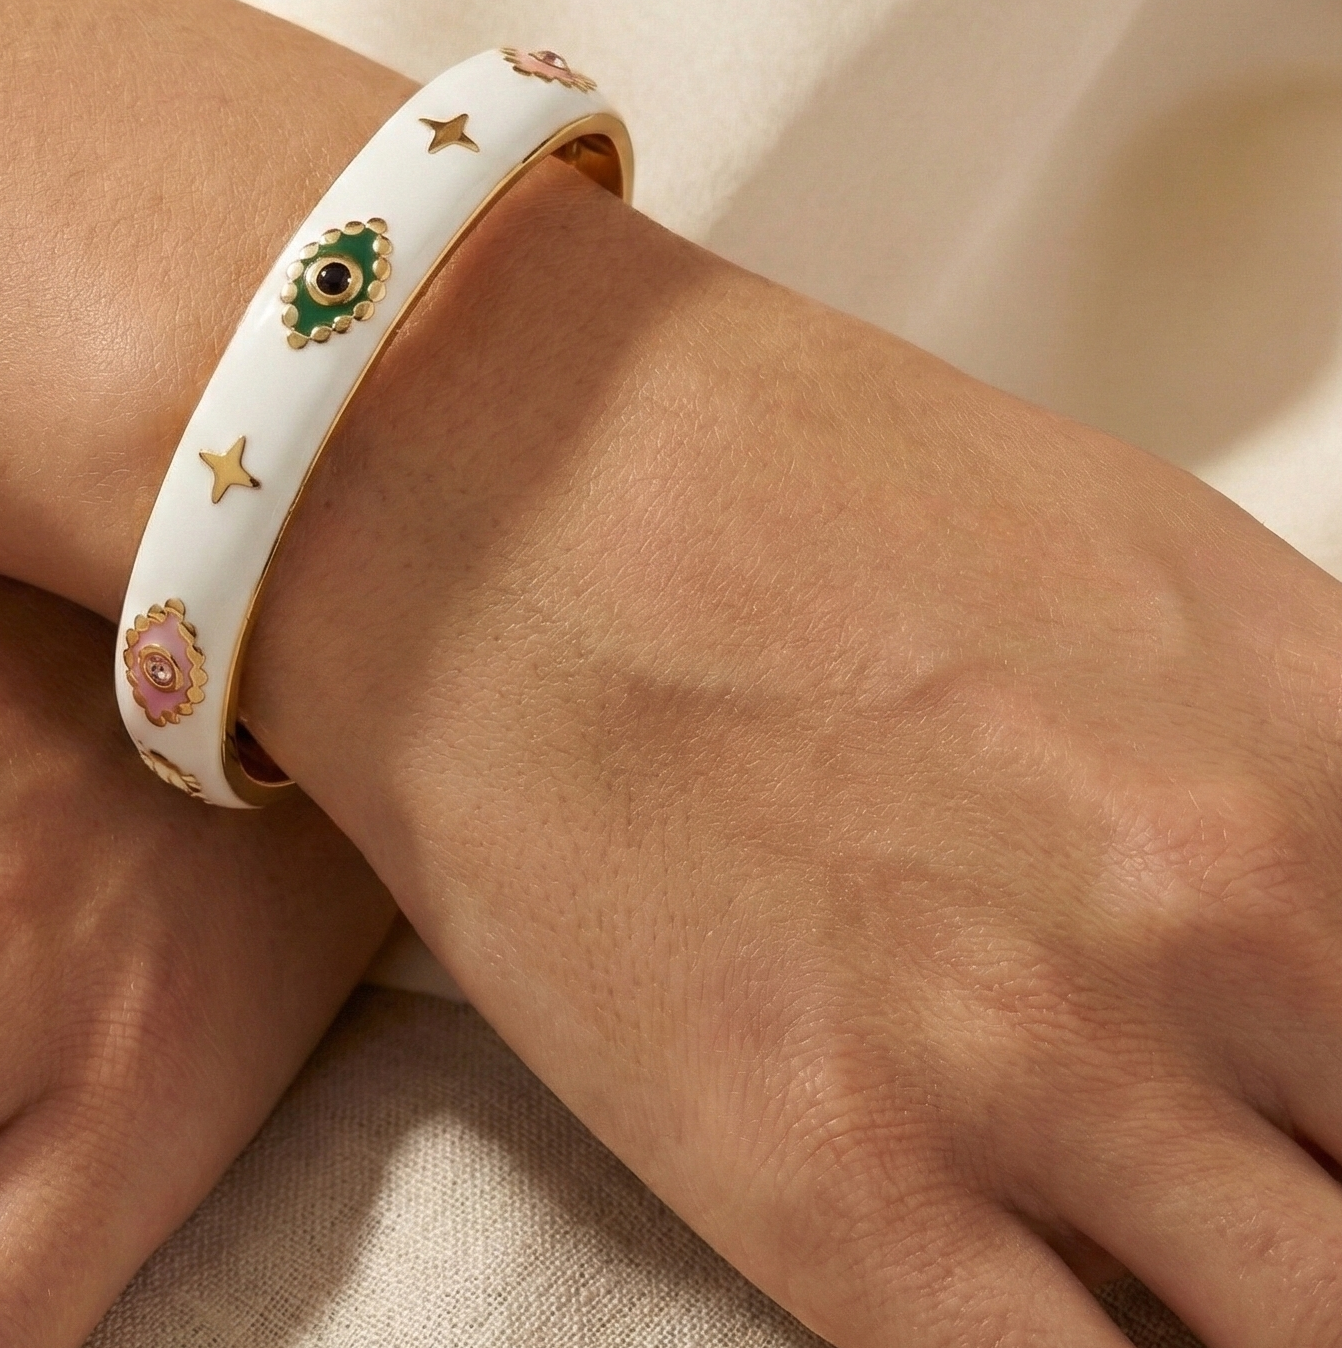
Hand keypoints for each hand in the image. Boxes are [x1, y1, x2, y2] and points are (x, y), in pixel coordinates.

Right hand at [253, 158, 1341, 1347]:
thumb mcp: (1136, 564)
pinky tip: (1049, 1310)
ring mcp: (1027, 1063)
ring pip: (1297, 1339)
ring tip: (1150, 1241)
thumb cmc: (777, 485)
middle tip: (1256, 1177)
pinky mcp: (832, 1186)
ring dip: (1250, 1304)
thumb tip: (1337, 945)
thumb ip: (1309, 770)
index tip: (1332, 1108)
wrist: (490, 488)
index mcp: (1315, 743)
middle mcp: (1216, 912)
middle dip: (1335, 1200)